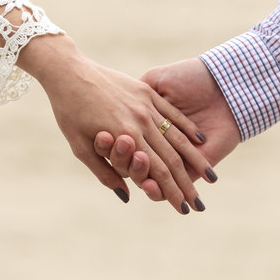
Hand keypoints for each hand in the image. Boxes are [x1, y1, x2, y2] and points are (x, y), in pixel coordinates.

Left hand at [17, 35, 212, 213]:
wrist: (68, 70)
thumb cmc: (68, 111)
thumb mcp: (79, 146)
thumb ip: (104, 172)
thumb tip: (127, 196)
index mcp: (125, 137)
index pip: (156, 173)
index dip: (171, 193)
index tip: (184, 210)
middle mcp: (140, 122)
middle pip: (171, 159)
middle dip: (187, 184)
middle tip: (200, 204)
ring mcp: (146, 105)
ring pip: (177, 137)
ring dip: (195, 159)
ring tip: (211, 176)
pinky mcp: (146, 91)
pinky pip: (171, 113)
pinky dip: (187, 128)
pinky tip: (200, 140)